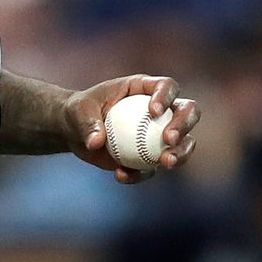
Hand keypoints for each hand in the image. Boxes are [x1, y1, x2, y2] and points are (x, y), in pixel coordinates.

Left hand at [65, 75, 200, 184]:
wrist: (74, 132)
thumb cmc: (78, 112)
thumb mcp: (78, 112)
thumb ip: (88, 124)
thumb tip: (97, 142)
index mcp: (145, 88)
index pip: (167, 86)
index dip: (166, 97)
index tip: (154, 112)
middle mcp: (161, 109)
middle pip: (187, 111)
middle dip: (184, 125)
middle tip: (169, 140)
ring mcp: (158, 134)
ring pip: (184, 142)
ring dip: (181, 153)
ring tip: (166, 163)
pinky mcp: (149, 156)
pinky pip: (153, 167)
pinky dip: (140, 174)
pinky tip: (121, 175)